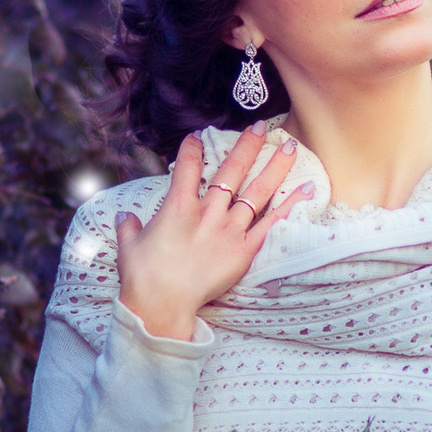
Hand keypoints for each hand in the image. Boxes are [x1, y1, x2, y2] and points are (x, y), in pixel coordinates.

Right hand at [115, 121, 313, 341]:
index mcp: (177, 206)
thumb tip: (125, 216)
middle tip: (261, 127)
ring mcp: (229, 230)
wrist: (161, 304)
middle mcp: (207, 212)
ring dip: (274, 167)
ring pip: (257, 191)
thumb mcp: (129, 246)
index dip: (193, 148)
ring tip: (290, 147)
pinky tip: (306, 190)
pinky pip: (272, 224)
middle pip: (231, 170)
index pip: (187, 166)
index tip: (199, 137)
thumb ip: (130, 227)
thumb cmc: (142, 276)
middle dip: (247, 145)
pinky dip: (290, 206)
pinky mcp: (244, 251)